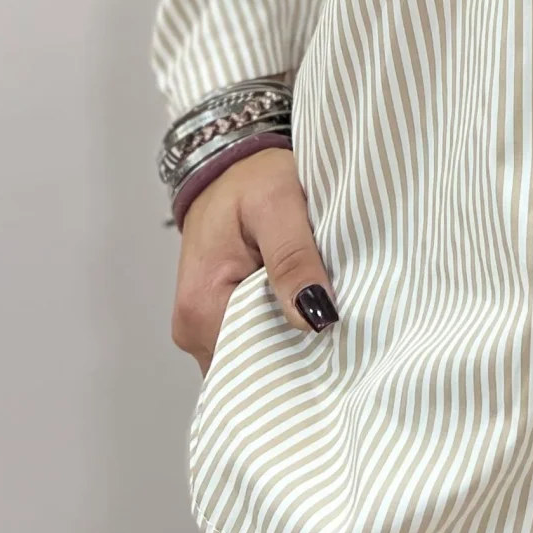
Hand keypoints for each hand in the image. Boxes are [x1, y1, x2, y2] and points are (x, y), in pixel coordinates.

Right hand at [170, 144, 337, 371]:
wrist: (229, 167)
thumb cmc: (251, 180)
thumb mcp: (278, 204)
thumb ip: (293, 259)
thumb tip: (315, 319)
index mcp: (201, 307)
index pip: (257, 361)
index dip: (302, 353)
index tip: (338, 339)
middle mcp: (193, 329)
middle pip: (256, 365)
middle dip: (299, 352)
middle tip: (338, 323)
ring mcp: (203, 328)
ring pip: (257, 356)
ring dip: (291, 341)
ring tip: (322, 312)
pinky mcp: (216, 321)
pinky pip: (254, 341)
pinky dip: (282, 330)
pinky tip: (304, 309)